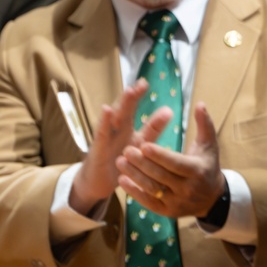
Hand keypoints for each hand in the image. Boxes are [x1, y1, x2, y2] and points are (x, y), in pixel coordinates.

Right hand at [70, 79, 148, 214]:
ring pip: (114, 119)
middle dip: (132, 96)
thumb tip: (169, 110)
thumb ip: (153, 129)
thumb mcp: (139, 144)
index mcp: (126, 127)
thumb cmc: (120, 161)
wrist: (98, 184)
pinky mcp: (98, 149)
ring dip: (122, 105)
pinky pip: (101, 134)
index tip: (145, 82)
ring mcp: (106, 138)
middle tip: (142, 83)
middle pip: (124, 110)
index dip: (138, 95)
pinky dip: (104, 121)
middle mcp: (115, 129)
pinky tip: (107, 109)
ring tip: (130, 91)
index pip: (133, 108)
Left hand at [117, 102, 224, 218]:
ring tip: (120, 162)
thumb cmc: (208, 165)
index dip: (159, 155)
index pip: (174, 163)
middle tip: (126, 150)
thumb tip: (200, 103)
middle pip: (160, 175)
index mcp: (197, 170)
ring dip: (134, 176)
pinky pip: (147, 201)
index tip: (143, 144)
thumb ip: (204, 123)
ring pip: (151, 189)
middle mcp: (187, 189)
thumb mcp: (209, 144)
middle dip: (141, 163)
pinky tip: (122, 180)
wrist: (212, 197)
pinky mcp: (167, 212)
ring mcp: (176, 202)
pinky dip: (134, 192)